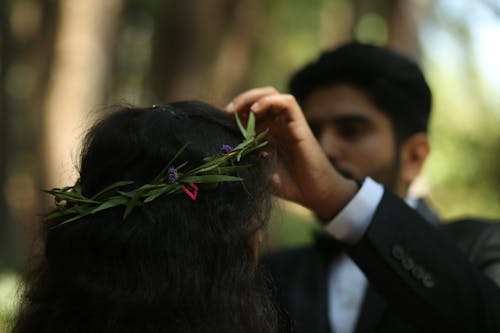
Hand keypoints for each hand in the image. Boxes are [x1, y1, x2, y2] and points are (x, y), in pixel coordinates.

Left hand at [225, 87, 357, 219]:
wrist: (315, 195)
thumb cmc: (290, 186)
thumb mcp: (260, 171)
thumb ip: (247, 158)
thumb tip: (225, 148)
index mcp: (267, 133)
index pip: (249, 111)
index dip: (234, 112)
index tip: (219, 121)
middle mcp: (277, 124)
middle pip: (258, 98)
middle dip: (240, 101)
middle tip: (226, 113)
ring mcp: (289, 123)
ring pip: (271, 94)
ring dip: (251, 97)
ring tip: (237, 110)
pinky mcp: (300, 126)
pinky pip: (287, 102)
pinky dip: (270, 101)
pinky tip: (256, 111)